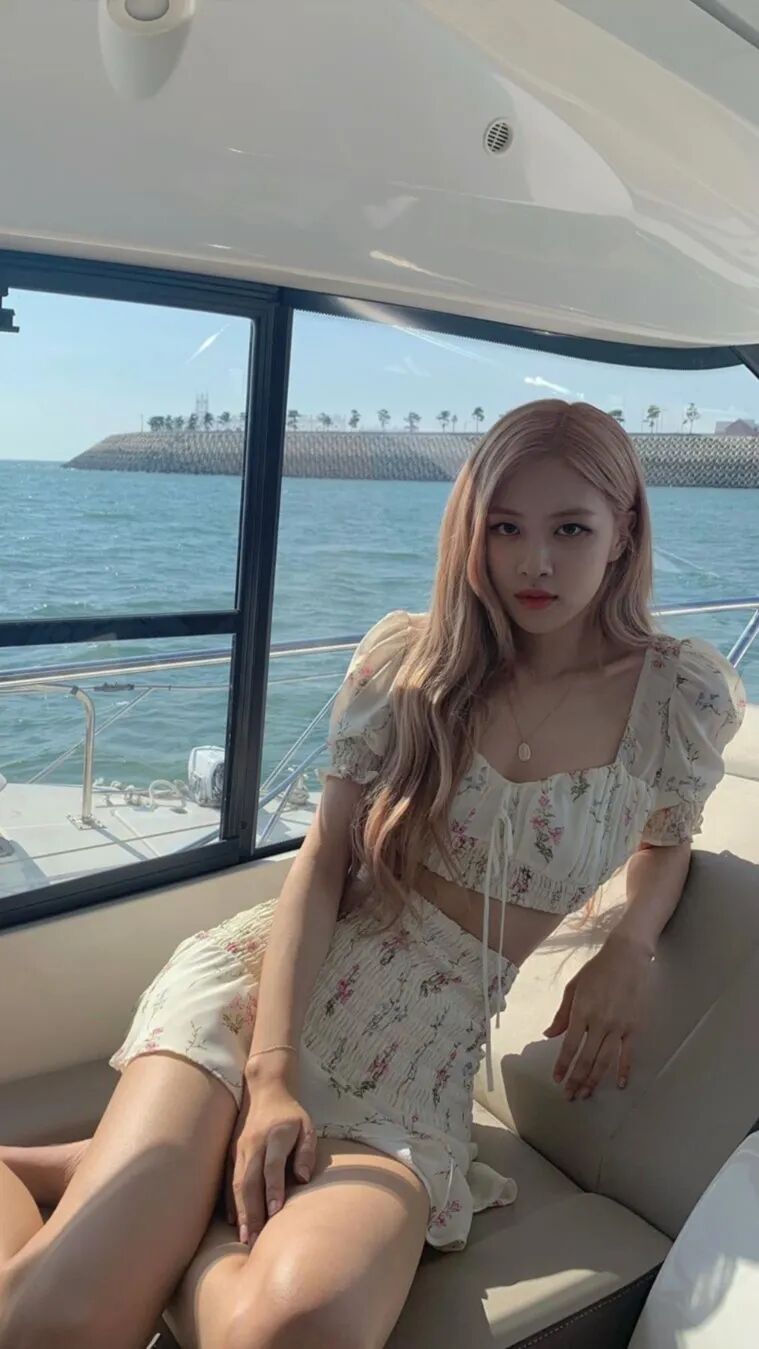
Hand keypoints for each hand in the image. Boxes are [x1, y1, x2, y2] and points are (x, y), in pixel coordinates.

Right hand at [224, 1073, 316, 1245]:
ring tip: (245, 1237)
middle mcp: (254, 1144)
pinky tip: (234, 1220)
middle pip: (250, 1180)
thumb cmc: (291, 1114)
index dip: (273, 1188)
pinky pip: (228, 1180)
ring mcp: (240, 1149)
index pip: (272, 1165)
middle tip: (256, 1240)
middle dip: (252, 1211)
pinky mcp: (232, 1153)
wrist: (264, 1090)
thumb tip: (303, 1179)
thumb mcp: (307, 1126)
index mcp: (275, 1136)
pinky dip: (230, 1201)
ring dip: (241, 1212)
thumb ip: (306, 1152)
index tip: (275, 1212)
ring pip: (237, 1184)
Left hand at [543, 934, 653, 1100]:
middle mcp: (599, 1022)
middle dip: (576, 1080)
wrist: (628, 957)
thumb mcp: (574, 987)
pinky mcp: (635, 1027)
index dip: (562, 1065)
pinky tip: (620, 1084)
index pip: (569, 1046)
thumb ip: (562, 1014)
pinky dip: (624, 1070)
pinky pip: (628, 1053)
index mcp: (582, 1011)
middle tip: (569, 1096)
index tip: (557, 1079)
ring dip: (595, 1080)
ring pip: (605, 1060)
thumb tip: (549, 1035)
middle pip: (586, 1058)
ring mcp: (619, 1026)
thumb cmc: (597, 970)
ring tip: (586, 1094)